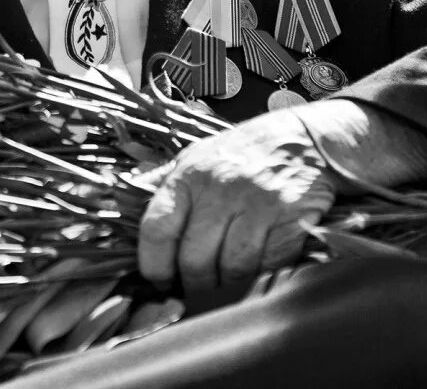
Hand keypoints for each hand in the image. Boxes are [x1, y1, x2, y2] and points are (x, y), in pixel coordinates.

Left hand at [138, 110, 337, 291]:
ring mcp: (256, 203)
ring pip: (231, 268)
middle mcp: (220, 188)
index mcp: (189, 174)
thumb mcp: (198, 155)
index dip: (153, 265)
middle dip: (192, 284)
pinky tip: (256, 270)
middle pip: (194, 259)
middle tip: (197, 288)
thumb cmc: (244, 151)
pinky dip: (259, 276)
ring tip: (225, 282)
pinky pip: (267, 265)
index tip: (158, 280)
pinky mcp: (290, 217)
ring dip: (226, 285)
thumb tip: (119, 198)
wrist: (306, 137)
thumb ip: (163, 181)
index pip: (157, 229)